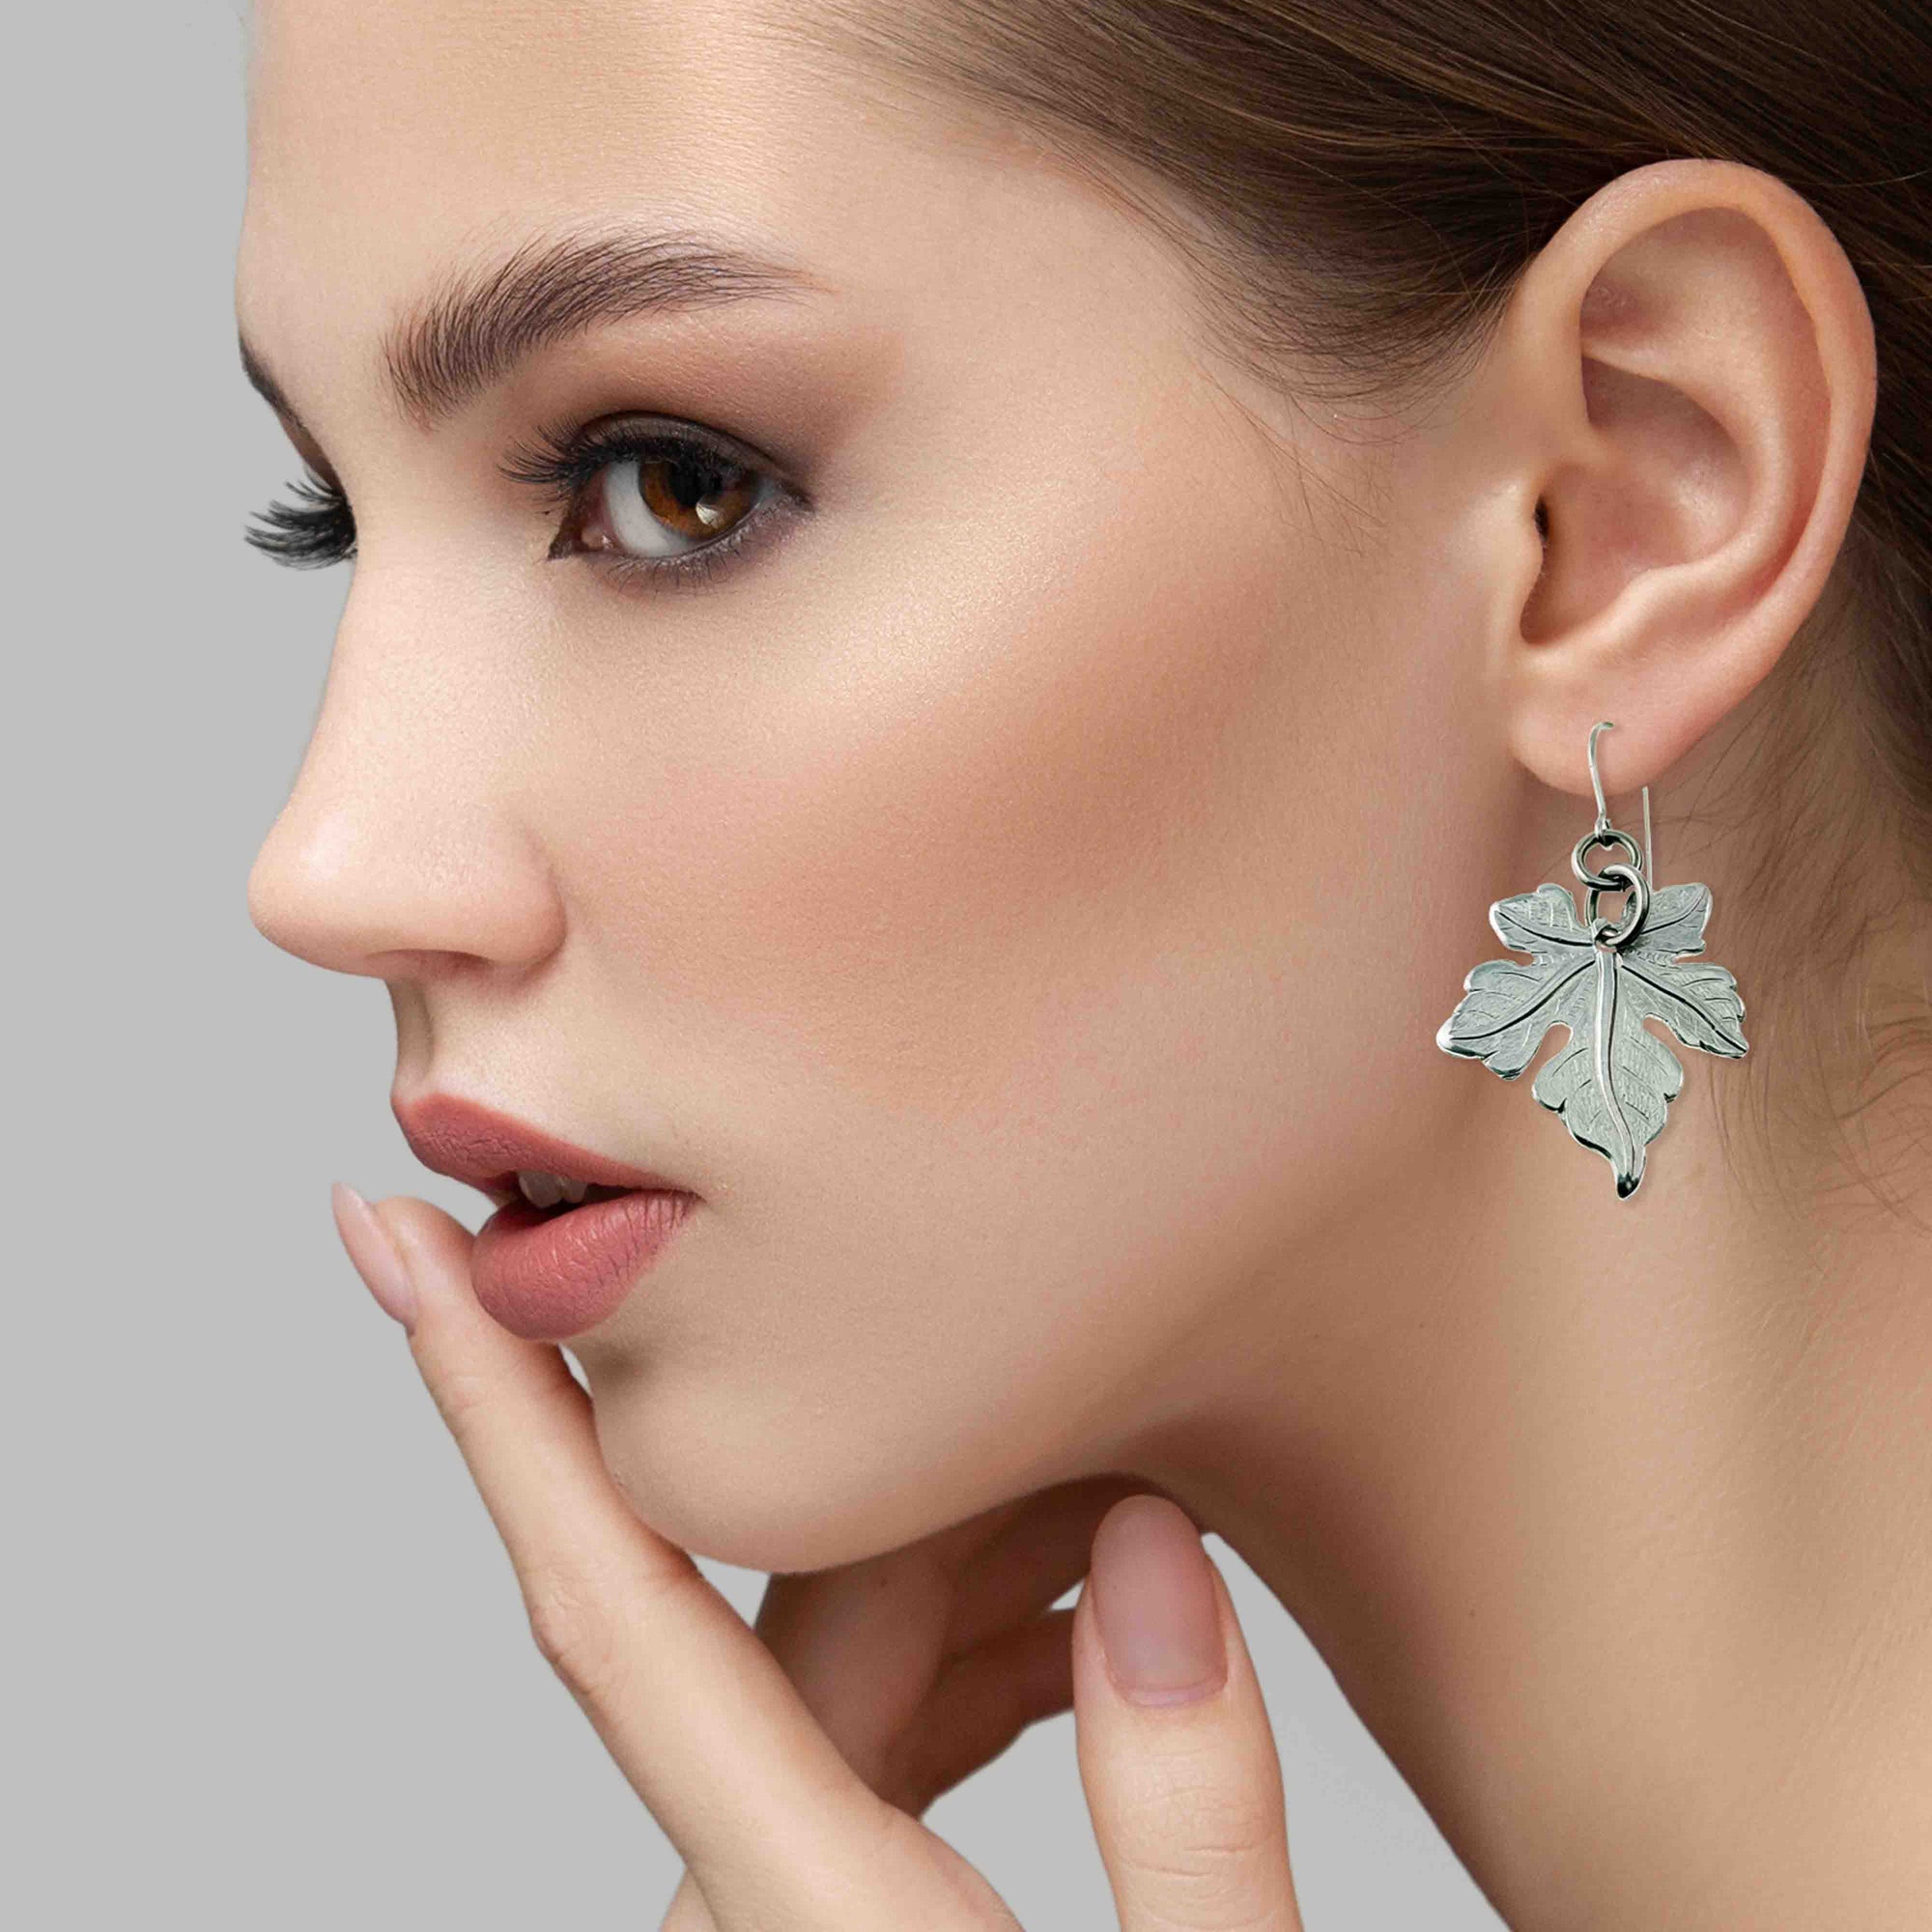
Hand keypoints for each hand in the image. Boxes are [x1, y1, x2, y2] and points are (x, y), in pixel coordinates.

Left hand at [332, 1185, 1306, 1929]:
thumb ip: (1184, 1815)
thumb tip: (1152, 1555)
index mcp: (804, 1907)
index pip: (602, 1602)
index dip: (487, 1411)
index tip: (398, 1252)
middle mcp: (752, 1894)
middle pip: (779, 1607)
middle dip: (914, 1477)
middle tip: (1074, 1401)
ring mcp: (781, 1899)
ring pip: (829, 1661)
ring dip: (964, 1575)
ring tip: (1120, 1522)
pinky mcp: (833, 1905)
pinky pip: (859, 1732)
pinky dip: (966, 1662)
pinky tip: (1084, 1646)